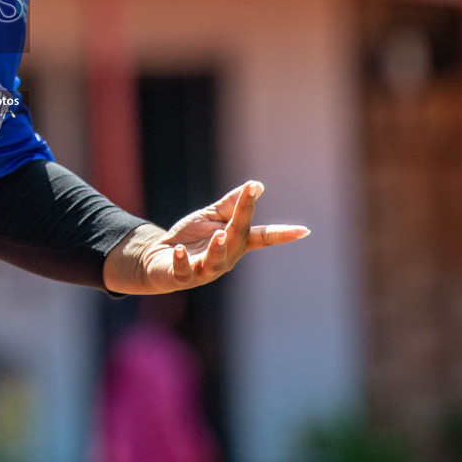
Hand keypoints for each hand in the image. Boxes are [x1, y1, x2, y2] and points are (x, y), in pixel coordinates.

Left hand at [102, 181, 308, 295]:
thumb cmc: (190, 238)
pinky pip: (184, 271)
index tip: (304, 231)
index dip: (282, 234)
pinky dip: (181, 261)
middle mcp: (225, 258)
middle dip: (244, 216)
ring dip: (219, 248)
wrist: (158, 258)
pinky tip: (177, 250)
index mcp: (235, 243)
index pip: (261, 236)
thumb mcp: (210, 217)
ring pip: (216, 261)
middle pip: (237, 237)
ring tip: (220, 234)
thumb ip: (230, 205)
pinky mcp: (182, 275)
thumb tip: (256, 185)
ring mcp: (205, 269)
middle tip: (249, 194)